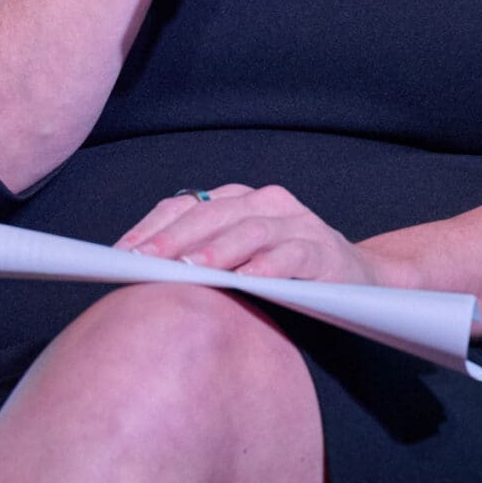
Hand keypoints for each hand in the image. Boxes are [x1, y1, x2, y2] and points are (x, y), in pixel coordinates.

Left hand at [114, 183, 380, 285]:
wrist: (359, 280)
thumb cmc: (286, 274)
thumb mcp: (239, 259)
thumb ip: (200, 258)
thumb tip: (140, 274)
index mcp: (238, 200)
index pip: (186, 205)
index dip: (152, 227)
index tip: (122, 254)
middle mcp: (266, 203)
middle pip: (211, 213)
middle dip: (173, 239)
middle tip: (145, 262)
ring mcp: (297, 223)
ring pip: (249, 229)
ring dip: (217, 250)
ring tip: (190, 270)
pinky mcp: (324, 250)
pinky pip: (292, 255)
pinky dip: (268, 267)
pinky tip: (248, 282)